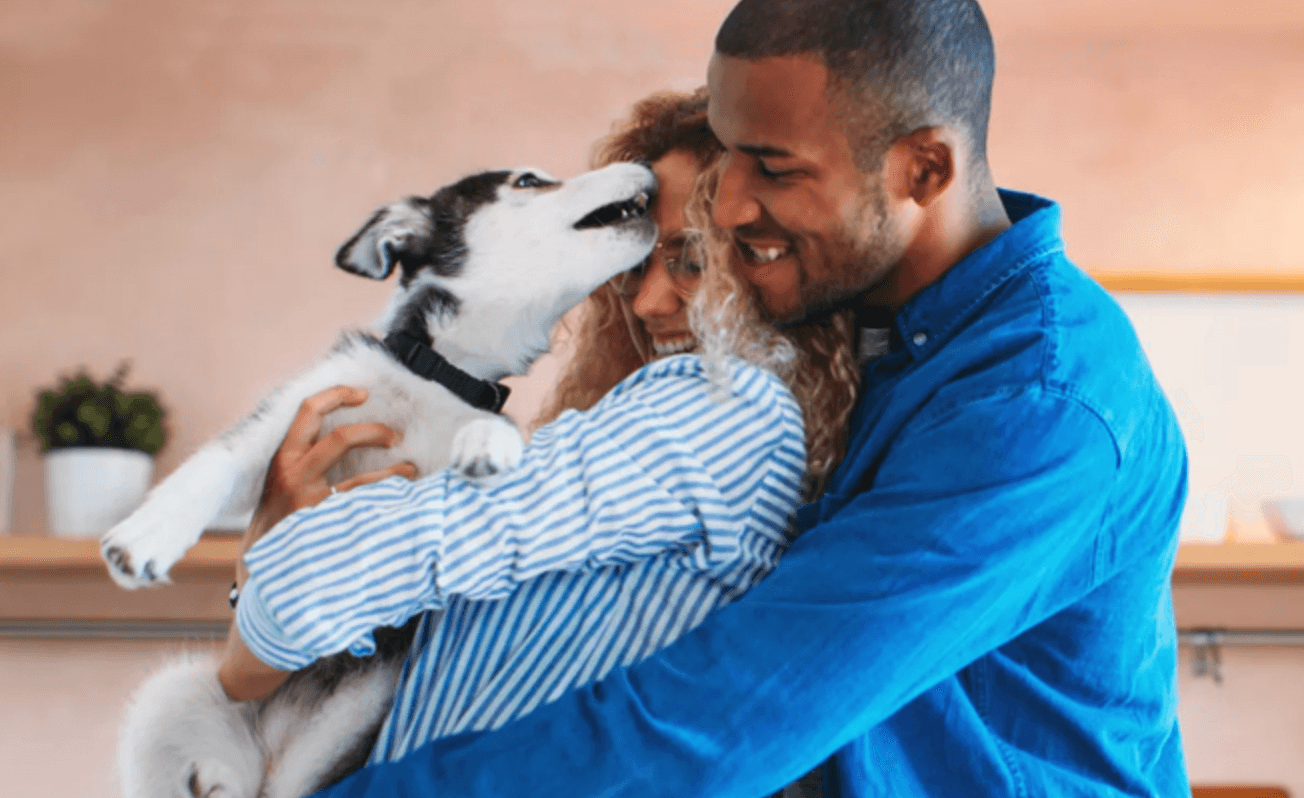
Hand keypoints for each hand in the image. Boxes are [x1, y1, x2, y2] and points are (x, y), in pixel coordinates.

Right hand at [238, 385, 417, 574]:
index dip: (337, 396)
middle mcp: (295, 475)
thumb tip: (350, 434)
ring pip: (362, 479)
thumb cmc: (277, 519)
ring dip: (393, 473)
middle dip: (375, 432)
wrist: (258, 566)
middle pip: (341, 438)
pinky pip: (365, 511)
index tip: (363, 394)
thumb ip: (305, 457)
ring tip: (410, 471)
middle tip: (396, 436)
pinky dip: (387, 503)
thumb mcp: (280, 480)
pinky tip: (401, 503)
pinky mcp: (326, 528)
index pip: (309, 412)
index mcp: (283, 458)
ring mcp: (311, 504)